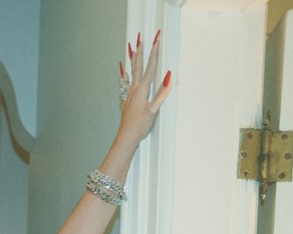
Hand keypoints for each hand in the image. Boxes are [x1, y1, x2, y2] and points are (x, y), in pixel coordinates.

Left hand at [117, 31, 171, 146]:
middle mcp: (134, 89)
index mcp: (142, 90)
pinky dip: (125, 72)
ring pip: (131, 72)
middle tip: (142, 37)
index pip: (150, 67)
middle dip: (141, 51)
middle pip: (138, 66)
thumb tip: (169, 77)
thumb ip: (161, 93)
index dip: (154, 53)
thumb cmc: (139, 126)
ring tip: (132, 47)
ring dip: (133, 59)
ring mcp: (129, 94)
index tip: (157, 40)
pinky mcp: (127, 100)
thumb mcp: (153, 110)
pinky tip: (122, 68)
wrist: (126, 137)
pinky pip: (126, 81)